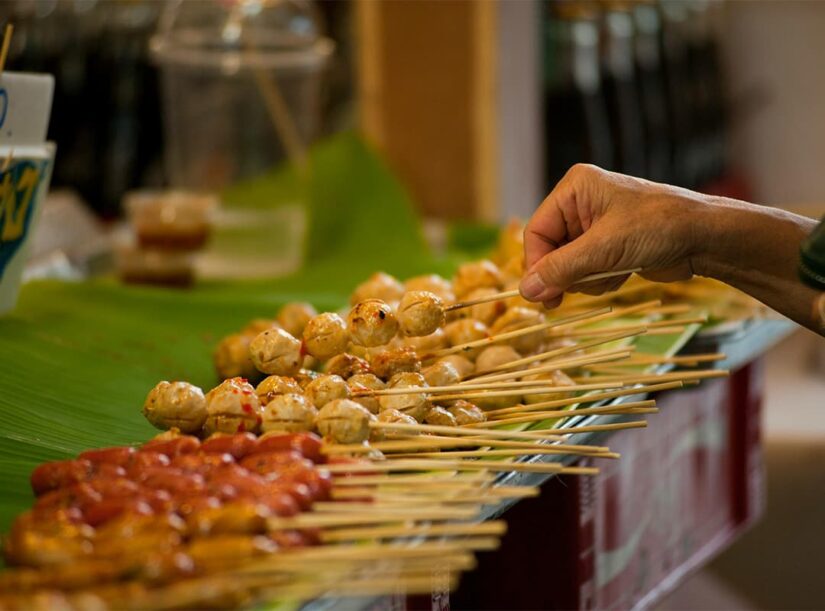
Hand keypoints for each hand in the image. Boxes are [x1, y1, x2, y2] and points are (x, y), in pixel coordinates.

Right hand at [519, 164, 703, 307]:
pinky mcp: (609, 246)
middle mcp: (580, 204)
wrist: (706, 238)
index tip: (542, 294)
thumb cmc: (658, 228)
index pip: (536, 231)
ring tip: (614, 272)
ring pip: (567, 266)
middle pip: (550, 251)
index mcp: (575, 189)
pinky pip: (587, 271)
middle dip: (566, 273)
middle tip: (568, 297)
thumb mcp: (604, 249)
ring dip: (586, 279)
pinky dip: (601, 279)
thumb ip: (561, 269)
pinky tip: (624, 273)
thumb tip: (525, 291)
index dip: (537, 264)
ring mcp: (594, 226)